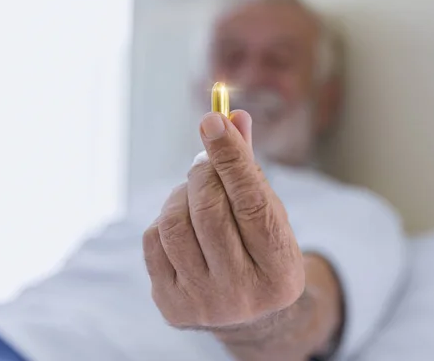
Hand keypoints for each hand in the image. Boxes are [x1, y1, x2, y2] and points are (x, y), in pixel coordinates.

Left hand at [143, 110, 304, 330]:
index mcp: (280, 269)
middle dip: (203, 173)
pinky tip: (183, 223)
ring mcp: (204, 303)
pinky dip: (165, 219)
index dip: (231, 158)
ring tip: (194, 194)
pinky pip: (154, 242)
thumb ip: (250, 169)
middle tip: (204, 162)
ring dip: (181, 195)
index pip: (252, 202)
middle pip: (209, 212)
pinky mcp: (172, 306)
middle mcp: (243, 293)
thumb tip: (232, 116)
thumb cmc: (260, 250)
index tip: (213, 119)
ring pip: (174, 225)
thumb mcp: (269, 214)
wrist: (249, 316)